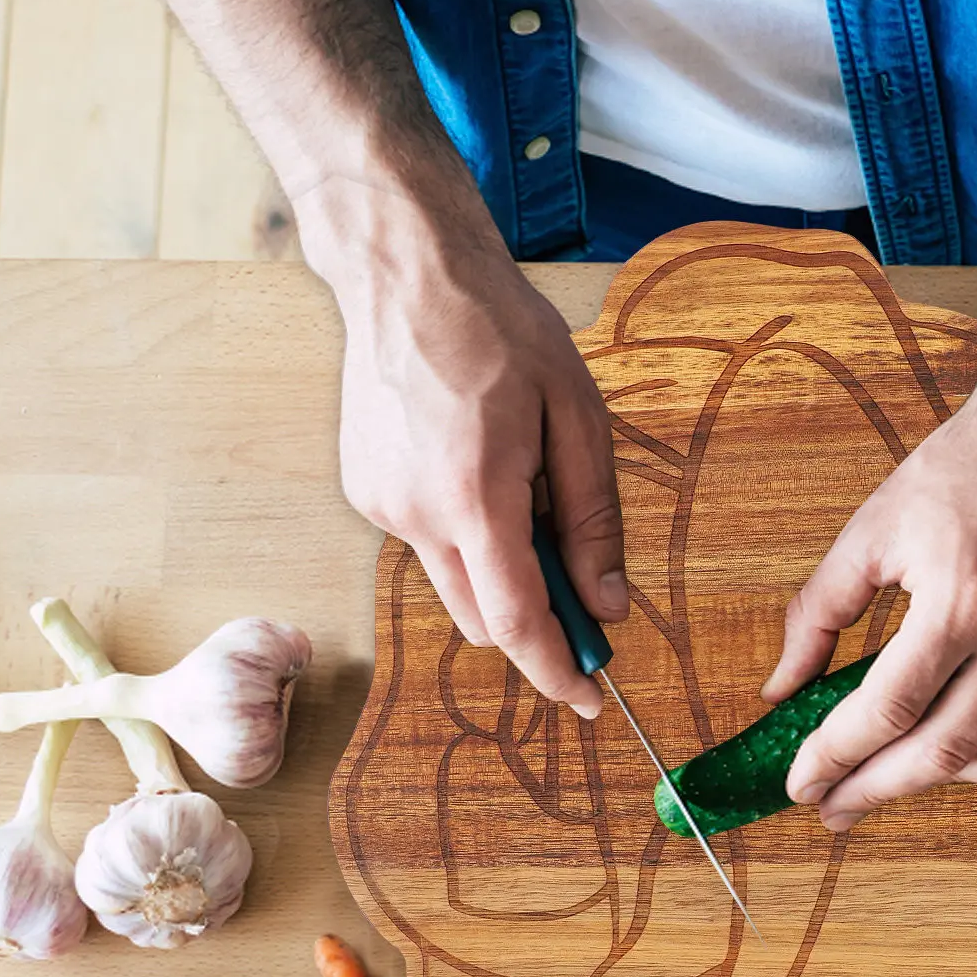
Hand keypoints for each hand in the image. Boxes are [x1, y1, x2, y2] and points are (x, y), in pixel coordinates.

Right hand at [327, 189, 622, 718]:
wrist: (406, 274)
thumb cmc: (501, 332)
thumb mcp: (578, 420)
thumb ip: (594, 522)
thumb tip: (609, 606)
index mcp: (474, 497)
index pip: (519, 623)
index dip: (558, 673)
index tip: (591, 701)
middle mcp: (416, 515)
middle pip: (485, 621)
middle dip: (537, 622)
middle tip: (582, 584)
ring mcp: (382, 508)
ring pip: (455, 588)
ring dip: (499, 575)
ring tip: (524, 494)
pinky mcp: (367, 495)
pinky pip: (428, 547)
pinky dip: (464, 537)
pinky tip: (476, 469)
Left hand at [764, 383, 976, 829]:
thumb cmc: (962, 471)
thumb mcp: (872, 531)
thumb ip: (817, 614)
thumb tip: (780, 692)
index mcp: (962, 597)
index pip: (887, 709)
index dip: (834, 757)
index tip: (799, 784)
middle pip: (941, 751)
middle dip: (875, 789)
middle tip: (831, 810)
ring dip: (940, 780)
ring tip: (893, 775)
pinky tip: (957, 752)